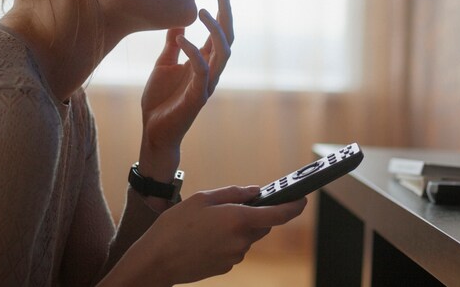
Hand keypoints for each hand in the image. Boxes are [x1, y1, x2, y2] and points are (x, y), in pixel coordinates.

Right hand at [122, 186, 306, 284]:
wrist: (156, 260)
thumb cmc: (175, 226)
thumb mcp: (202, 199)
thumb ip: (233, 193)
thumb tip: (256, 191)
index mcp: (237, 219)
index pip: (278, 215)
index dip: (294, 206)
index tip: (303, 199)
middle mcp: (241, 241)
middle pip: (261, 225)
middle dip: (254, 214)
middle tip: (233, 206)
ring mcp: (234, 257)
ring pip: (246, 237)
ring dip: (236, 228)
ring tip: (208, 224)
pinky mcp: (226, 267)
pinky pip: (234, 249)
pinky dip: (226, 241)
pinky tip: (204, 238)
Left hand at [139, 0, 233, 179]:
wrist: (154, 131)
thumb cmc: (161, 100)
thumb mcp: (164, 65)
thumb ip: (173, 45)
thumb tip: (178, 24)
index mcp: (203, 63)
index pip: (219, 33)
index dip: (222, 12)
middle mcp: (210, 71)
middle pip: (228, 38)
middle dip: (226, 14)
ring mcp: (206, 84)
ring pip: (222, 53)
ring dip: (214, 31)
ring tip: (203, 10)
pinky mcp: (196, 97)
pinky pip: (200, 71)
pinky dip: (193, 52)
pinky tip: (181, 38)